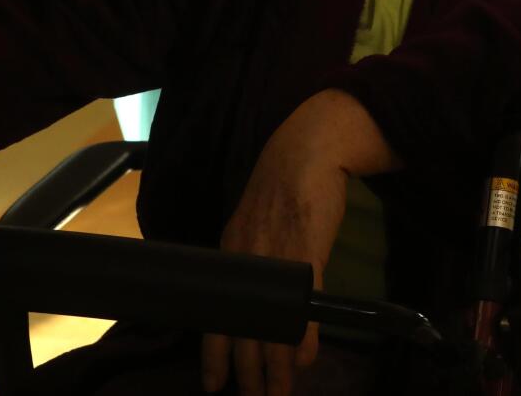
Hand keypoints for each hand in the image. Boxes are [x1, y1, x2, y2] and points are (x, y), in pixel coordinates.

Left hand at [201, 92, 397, 395]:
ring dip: (276, 368)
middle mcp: (246, 262)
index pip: (216, 316)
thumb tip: (258, 295)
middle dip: (248, 374)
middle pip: (242, 331)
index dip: (215, 355)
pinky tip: (304, 360)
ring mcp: (276, 259)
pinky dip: (303, 336)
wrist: (307, 149)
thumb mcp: (252, 223)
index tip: (213, 386)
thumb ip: (252, 258)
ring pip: (271, 327)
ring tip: (280, 393)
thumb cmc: (283, 184)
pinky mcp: (306, 253)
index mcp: (230, 255)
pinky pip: (302, 306)